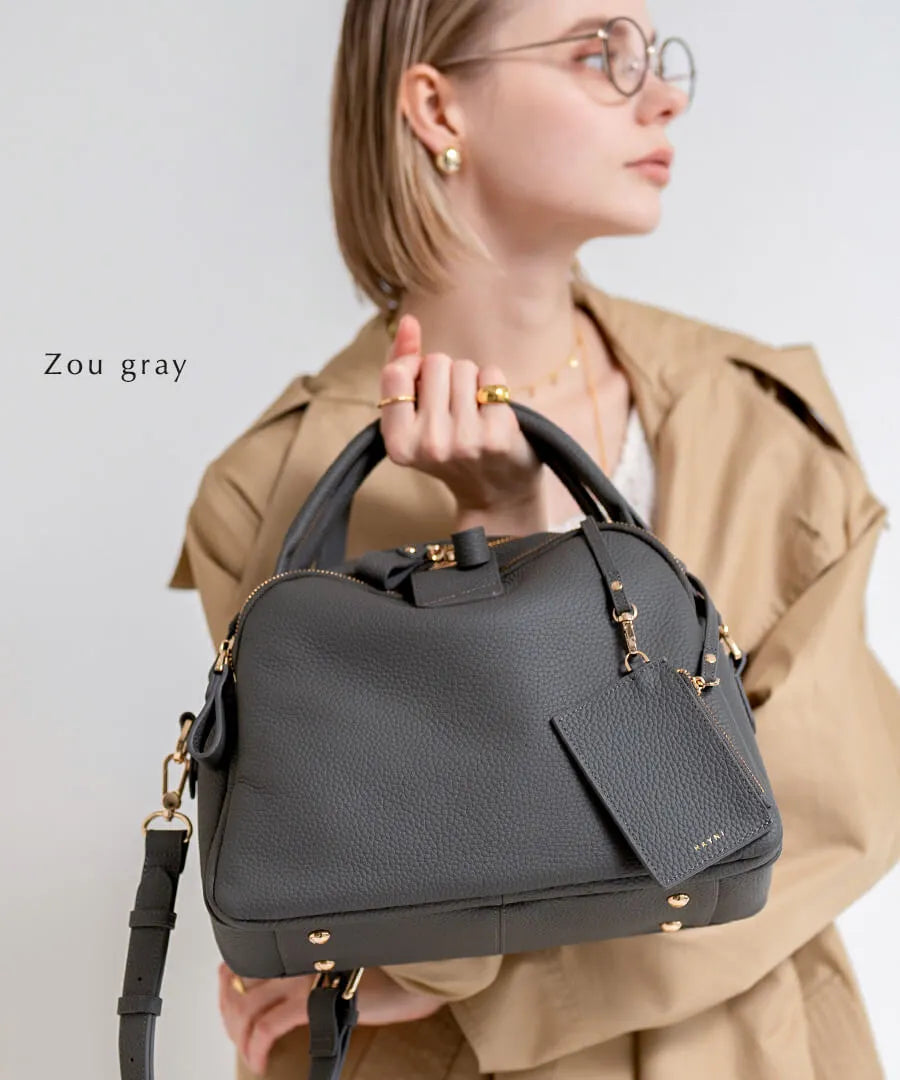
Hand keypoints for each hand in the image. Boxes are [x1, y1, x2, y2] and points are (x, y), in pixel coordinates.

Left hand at [218, 962, 443, 1074]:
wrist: (418, 971)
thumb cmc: (393, 963)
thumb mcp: (350, 953)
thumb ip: (321, 957)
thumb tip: (299, 977)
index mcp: (304, 934)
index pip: (251, 949)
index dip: (231, 975)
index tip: (230, 991)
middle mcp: (298, 948)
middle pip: (240, 978)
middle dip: (229, 1009)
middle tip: (235, 1029)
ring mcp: (302, 974)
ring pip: (246, 1005)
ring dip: (238, 1032)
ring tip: (247, 1049)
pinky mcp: (311, 1000)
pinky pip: (266, 1027)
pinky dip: (254, 1046)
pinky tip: (258, 1060)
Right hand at [379, 314, 544, 515]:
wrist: (496, 494)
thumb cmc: (452, 448)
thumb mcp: (416, 417)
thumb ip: (404, 368)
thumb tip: (408, 321)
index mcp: (397, 444)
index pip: (395, 374)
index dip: (413, 368)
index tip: (425, 386)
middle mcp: (428, 444)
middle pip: (435, 363)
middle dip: (447, 375)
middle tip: (455, 409)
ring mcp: (463, 440)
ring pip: (464, 367)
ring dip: (472, 381)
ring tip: (475, 413)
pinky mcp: (496, 434)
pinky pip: (492, 375)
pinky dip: (496, 387)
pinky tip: (494, 414)